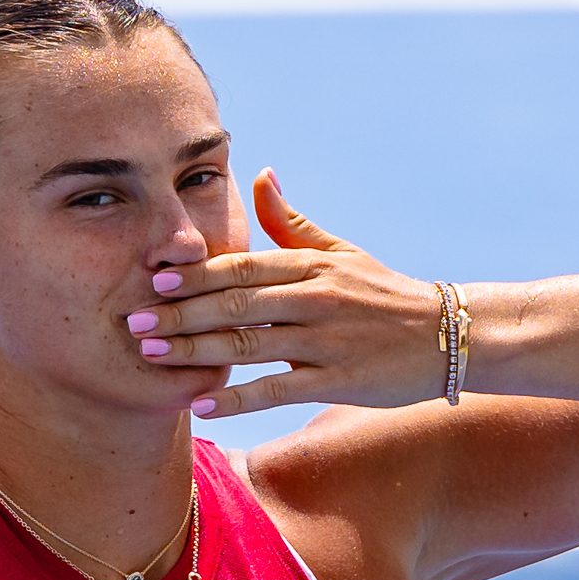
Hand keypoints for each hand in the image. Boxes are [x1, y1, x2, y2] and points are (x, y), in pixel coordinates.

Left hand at [127, 167, 447, 417]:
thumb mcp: (340, 251)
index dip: (193, 273)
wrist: (446, 336)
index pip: (240, 267)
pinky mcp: (335, 380)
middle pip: (234, 305)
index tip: (151, 278)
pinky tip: (200, 405)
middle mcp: (314, 299)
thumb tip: (260, 174)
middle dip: (179, 314)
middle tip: (133, 324)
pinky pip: (275, 390)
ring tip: (152, 358)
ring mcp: (324, 341)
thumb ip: (291, 221)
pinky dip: (236, 398)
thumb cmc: (382, 293)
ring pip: (247, 346)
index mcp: (310, 265)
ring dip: (195, 352)